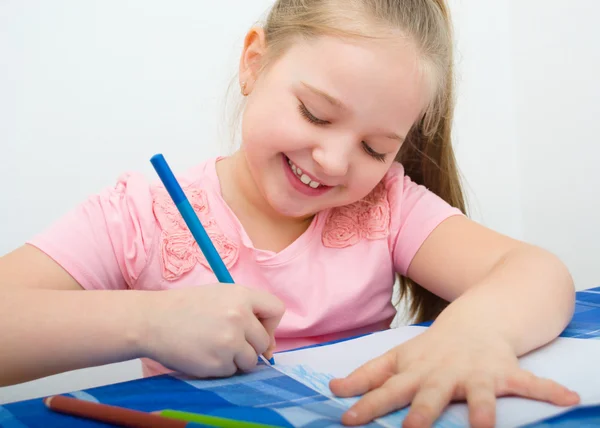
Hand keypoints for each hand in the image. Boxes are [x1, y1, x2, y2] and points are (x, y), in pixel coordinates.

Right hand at [138, 283, 284, 377]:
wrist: (151, 321)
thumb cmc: (184, 308)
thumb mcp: (219, 295)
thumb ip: (245, 311)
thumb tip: (268, 345)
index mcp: (241, 295)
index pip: (277, 309)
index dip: (269, 323)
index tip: (257, 330)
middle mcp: (239, 317)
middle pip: (263, 341)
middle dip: (250, 346)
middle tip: (228, 342)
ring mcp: (229, 341)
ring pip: (251, 360)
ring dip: (236, 359)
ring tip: (213, 347)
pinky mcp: (218, 363)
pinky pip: (232, 372)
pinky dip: (221, 368)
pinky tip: (203, 354)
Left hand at [329, 326, 579, 427]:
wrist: (477, 317)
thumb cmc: (433, 347)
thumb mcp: (399, 357)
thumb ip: (368, 375)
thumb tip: (332, 387)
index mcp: (415, 371)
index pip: (386, 388)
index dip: (367, 403)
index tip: (346, 419)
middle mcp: (443, 373)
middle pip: (430, 394)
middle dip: (421, 411)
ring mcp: (475, 371)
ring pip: (478, 392)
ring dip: (481, 409)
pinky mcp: (505, 370)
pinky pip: (529, 381)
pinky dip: (548, 390)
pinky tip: (569, 399)